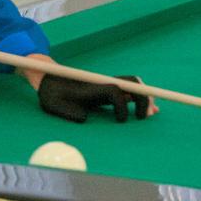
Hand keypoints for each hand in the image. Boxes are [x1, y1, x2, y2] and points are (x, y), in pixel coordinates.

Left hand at [37, 73, 153, 122]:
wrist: (48, 79)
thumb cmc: (51, 94)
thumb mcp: (54, 105)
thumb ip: (68, 112)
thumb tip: (83, 118)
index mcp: (92, 88)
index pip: (115, 91)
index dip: (122, 106)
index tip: (121, 121)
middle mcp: (103, 83)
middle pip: (131, 83)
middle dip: (143, 97)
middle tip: (147, 116)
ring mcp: (106, 84)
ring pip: (132, 84)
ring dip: (144, 96)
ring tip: (152, 112)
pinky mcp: (106, 88)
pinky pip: (127, 89)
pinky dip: (139, 97)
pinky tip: (146, 109)